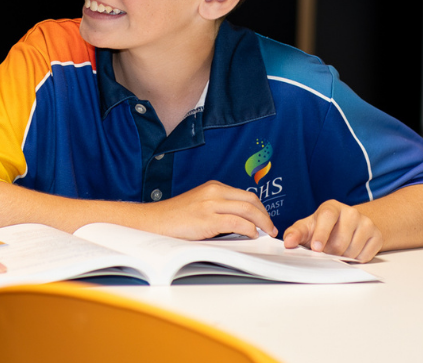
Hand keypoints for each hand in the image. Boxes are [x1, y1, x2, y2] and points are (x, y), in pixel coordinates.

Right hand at [147, 180, 277, 240]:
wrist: (152, 221)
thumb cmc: (174, 218)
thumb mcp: (199, 206)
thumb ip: (217, 209)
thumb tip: (239, 223)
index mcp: (214, 188)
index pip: (245, 195)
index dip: (260, 208)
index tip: (265, 220)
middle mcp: (214, 192)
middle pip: (251, 200)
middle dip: (265, 215)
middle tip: (270, 228)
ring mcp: (210, 204)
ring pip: (247, 209)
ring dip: (262, 222)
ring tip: (266, 233)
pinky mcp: (207, 218)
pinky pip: (236, 222)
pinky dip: (249, 229)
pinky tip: (252, 235)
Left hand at [283, 200, 382, 262]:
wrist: (347, 226)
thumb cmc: (322, 228)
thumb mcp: (306, 228)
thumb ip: (295, 234)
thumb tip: (288, 243)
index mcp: (331, 207)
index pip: (327, 216)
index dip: (322, 233)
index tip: (316, 248)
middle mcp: (351, 212)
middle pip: (340, 240)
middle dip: (330, 252)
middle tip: (326, 253)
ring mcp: (366, 223)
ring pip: (353, 250)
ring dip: (343, 257)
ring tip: (338, 250)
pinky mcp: (376, 235)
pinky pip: (365, 256)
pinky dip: (356, 259)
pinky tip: (351, 251)